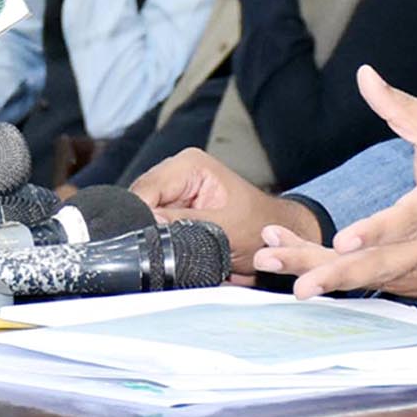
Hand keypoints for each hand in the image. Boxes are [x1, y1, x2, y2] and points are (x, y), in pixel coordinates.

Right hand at [130, 149, 318, 275]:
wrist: (278, 240)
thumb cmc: (259, 228)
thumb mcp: (224, 229)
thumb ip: (184, 224)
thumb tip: (149, 222)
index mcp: (189, 165)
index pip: (146, 189)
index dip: (139, 216)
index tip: (142, 241)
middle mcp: (176, 172)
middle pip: (139, 200)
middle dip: (144, 226)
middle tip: (157, 251)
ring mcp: (173, 190)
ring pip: (142, 214)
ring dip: (152, 234)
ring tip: (170, 250)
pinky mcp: (173, 208)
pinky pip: (152, 223)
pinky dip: (158, 238)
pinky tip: (170, 248)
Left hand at [249, 65, 416, 300]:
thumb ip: (404, 109)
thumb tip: (365, 74)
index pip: (408, 221)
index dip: (377, 232)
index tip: (345, 241)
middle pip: (379, 265)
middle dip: (334, 272)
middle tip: (297, 282)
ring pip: (364, 278)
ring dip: (316, 271)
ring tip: (270, 261)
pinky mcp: (407, 286)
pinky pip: (363, 282)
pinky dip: (327, 272)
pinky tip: (289, 261)